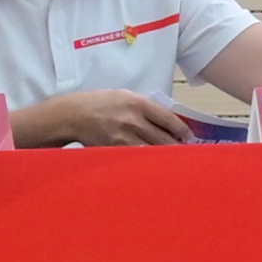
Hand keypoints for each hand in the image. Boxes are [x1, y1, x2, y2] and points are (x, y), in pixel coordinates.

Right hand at [19, 87, 192, 149]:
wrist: (73, 115)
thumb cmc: (102, 104)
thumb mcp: (126, 97)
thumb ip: (146, 108)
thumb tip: (169, 121)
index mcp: (138, 103)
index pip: (169, 119)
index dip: (183, 131)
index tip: (188, 137)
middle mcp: (133, 120)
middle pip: (163, 139)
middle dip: (177, 147)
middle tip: (185, 152)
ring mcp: (122, 137)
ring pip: (151, 152)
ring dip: (163, 157)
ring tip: (171, 161)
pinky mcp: (113, 151)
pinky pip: (135, 159)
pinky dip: (145, 163)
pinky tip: (151, 165)